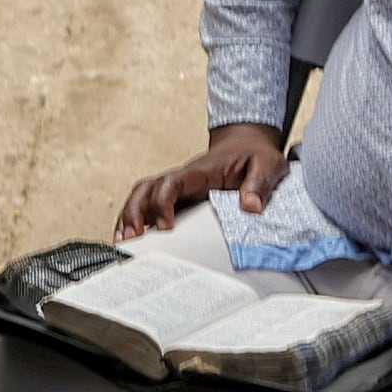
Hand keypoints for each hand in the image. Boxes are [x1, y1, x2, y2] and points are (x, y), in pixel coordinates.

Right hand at [113, 123, 289, 240]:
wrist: (247, 146)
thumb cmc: (255, 155)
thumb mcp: (268, 164)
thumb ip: (259, 184)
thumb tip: (250, 206)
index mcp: (200, 172)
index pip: (171, 183)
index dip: (162, 203)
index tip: (166, 226)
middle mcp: (182, 180)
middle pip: (145, 190)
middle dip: (134, 214)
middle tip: (132, 240)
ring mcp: (176, 190)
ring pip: (141, 199)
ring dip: (128, 219)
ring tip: (123, 245)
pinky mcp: (176, 201)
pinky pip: (148, 208)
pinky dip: (135, 223)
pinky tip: (131, 242)